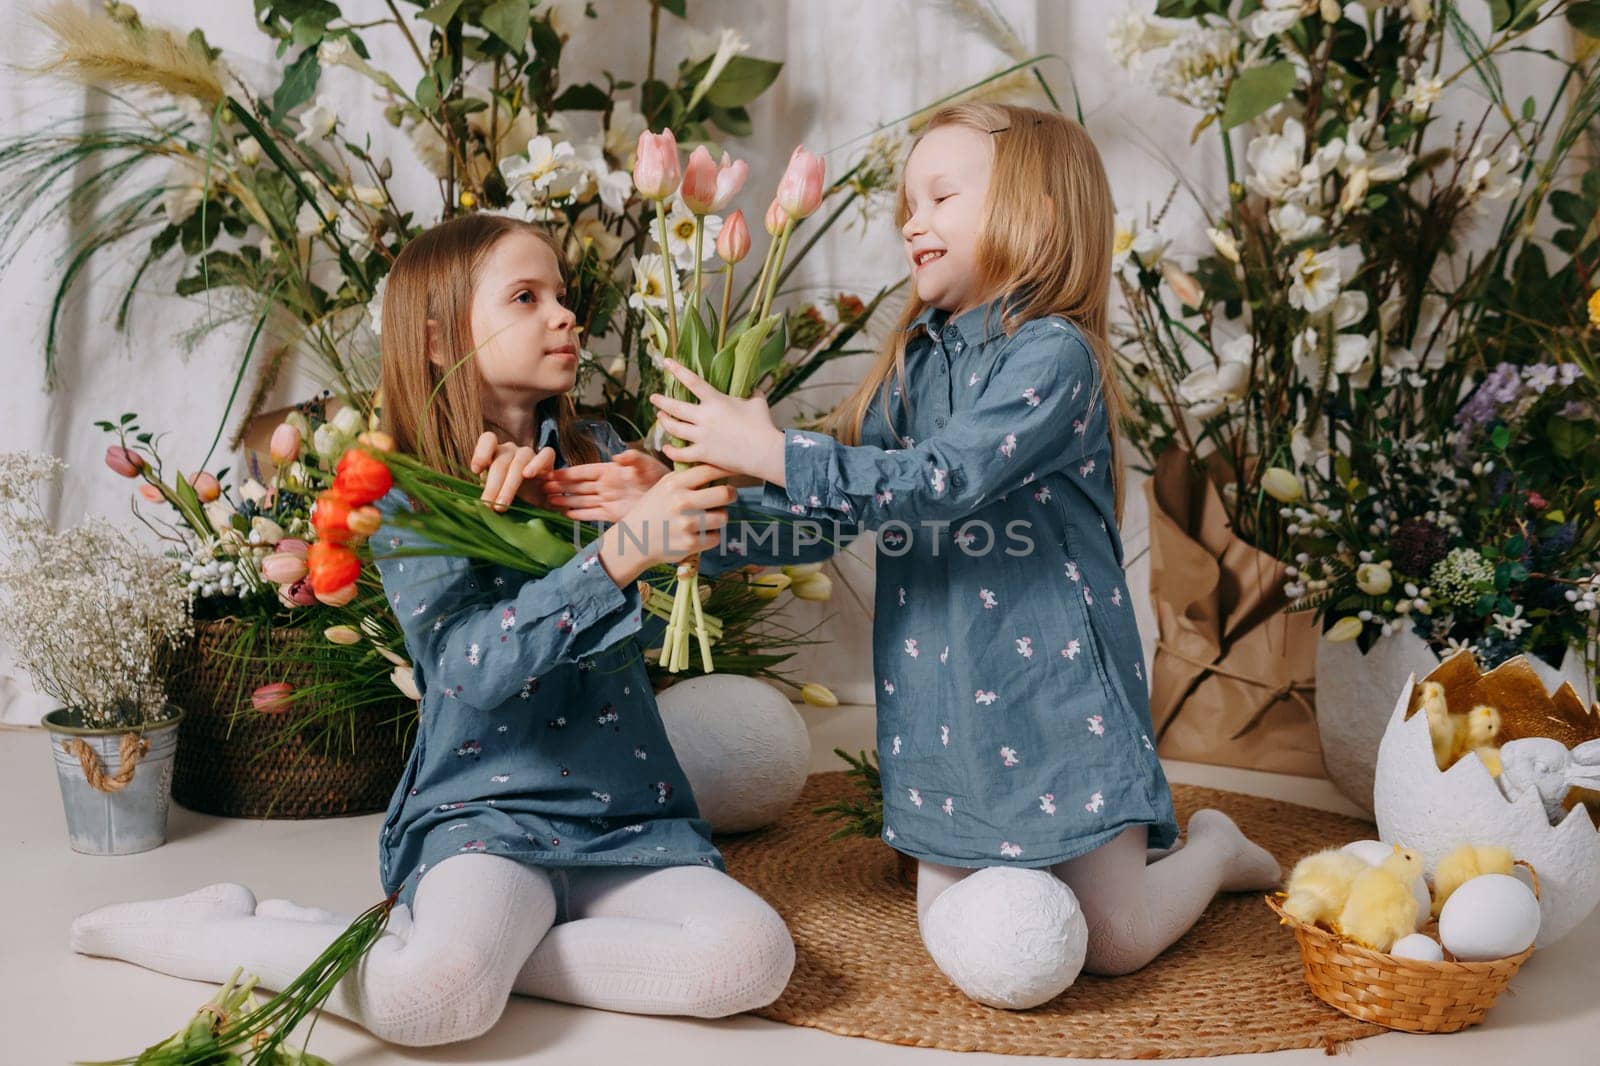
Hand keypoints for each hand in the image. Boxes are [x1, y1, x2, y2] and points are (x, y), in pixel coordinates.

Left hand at [470, 432, 556, 510]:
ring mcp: (529, 453)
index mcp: (495, 454)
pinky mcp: (547, 459)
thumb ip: (487, 495)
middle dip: (492, 486)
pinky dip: (537, 463)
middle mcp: (511, 451)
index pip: (489, 440)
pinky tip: (528, 475)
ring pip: (519, 462)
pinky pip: (546, 454)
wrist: (537, 503)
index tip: (476, 470)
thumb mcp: (496, 496)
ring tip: (502, 504)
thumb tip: (476, 507)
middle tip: (487, 505)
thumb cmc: (512, 498)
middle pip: (500, 462)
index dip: (481, 453)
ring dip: (509, 485)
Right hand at [541, 449, 668, 522]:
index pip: (582, 472)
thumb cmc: (659, 475)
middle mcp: (605, 486)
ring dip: (565, 501)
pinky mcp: (613, 514)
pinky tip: (565, 515)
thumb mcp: (646, 464)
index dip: (566, 473)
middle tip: (540, 488)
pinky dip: (579, 515)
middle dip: (560, 487)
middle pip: (577, 487)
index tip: (549, 474)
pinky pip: (592, 514)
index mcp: (609, 471)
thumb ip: (632, 459)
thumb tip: (617, 456)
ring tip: (548, 502)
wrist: (673, 496)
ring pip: (581, 501)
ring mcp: (608, 500)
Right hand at [597, 463, 735, 585]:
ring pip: (723, 517)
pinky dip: (710, 536)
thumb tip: (717, 465)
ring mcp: (686, 524)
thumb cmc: (653, 510)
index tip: (734, 470)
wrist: (634, 541)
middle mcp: (681, 502)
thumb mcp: (663, 487)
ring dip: (718, 518)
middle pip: (725, 494)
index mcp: (674, 484)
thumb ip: (686, 477)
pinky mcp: (690, 544)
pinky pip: (715, 537)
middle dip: (730, 494)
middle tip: (728, 495)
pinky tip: (698, 534)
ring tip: (706, 518)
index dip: (726, 469)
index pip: (709, 471)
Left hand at [649, 358, 786, 484]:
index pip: (692, 381)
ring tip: (660, 417)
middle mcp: (705, 417)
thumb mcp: (758, 402)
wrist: (765, 452)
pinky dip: (671, 450)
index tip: (666, 362)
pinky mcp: (704, 454)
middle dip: (661, 401)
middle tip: (654, 397)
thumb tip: (754, 387)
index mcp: (716, 401)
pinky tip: (666, 447)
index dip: (677, 370)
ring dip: (664, 421)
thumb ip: (752, 392)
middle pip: (675, 406)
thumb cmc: (763, 425)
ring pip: (674, 428)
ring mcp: (702, 436)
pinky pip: (681, 453)